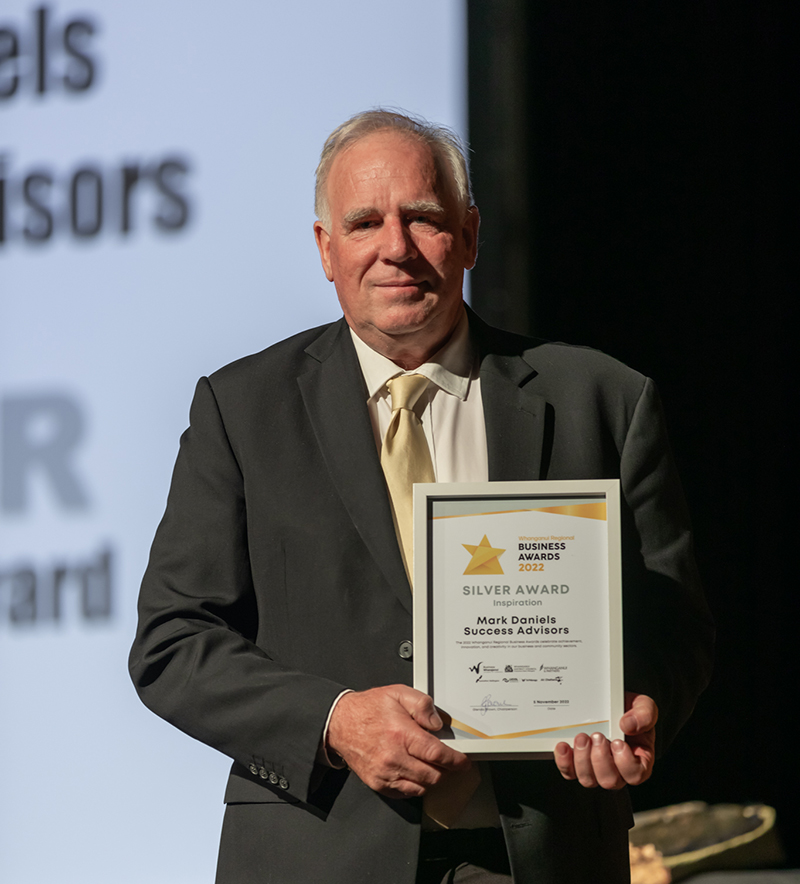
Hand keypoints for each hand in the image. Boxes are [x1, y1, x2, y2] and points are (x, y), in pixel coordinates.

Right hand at [326, 685, 471, 798]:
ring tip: (433, 766)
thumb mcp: (398, 693)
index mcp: (401, 734)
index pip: (436, 754)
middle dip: (446, 770)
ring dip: (432, 779)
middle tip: (450, 762)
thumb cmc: (368, 708)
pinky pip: (406, 793)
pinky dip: (416, 786)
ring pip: (421, 787)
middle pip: (433, 775)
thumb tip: (437, 722)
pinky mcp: (378, 784)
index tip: (463, 762)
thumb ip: (422, 704)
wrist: (340, 724)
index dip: (455, 760)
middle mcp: (393, 757)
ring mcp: (385, 774)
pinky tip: (416, 772)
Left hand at [553, 692, 656, 788]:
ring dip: (582, 759)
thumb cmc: (630, 711)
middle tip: (597, 736)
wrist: (610, 703)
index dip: (625, 762)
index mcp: (638, 761)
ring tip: (581, 737)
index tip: (617, 742)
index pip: (635, 775)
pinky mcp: (577, 764)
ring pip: (588, 779)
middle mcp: (617, 770)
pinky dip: (564, 761)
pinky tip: (563, 745)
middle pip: (609, 781)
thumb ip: (644, 715)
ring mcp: (595, 769)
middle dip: (600, 759)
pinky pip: (569, 772)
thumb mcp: (644, 707)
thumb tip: (628, 726)